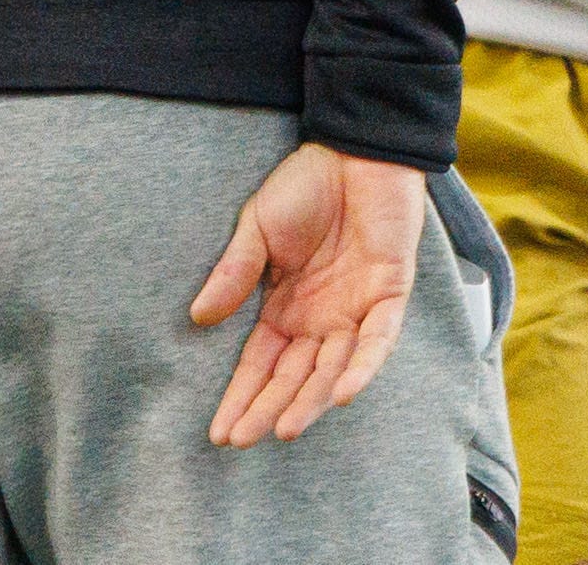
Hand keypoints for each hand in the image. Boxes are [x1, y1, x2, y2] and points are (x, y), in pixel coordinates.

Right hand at [191, 143, 425, 444]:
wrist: (356, 149)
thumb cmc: (308, 185)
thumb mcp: (258, 228)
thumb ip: (236, 272)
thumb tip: (199, 318)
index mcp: (285, 307)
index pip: (261, 364)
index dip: (242, 397)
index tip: (220, 433)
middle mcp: (320, 318)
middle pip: (294, 375)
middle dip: (270, 408)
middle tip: (243, 440)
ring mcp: (355, 308)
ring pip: (333, 367)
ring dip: (311, 399)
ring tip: (284, 429)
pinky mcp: (389, 292)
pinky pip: (378, 338)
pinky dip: (363, 366)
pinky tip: (341, 394)